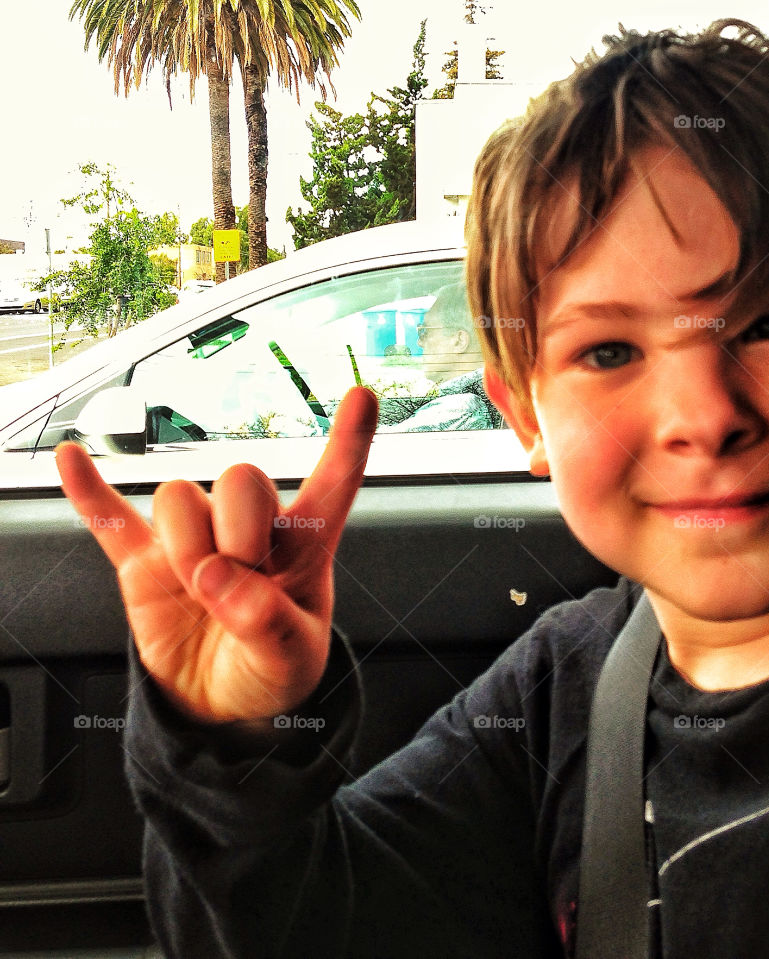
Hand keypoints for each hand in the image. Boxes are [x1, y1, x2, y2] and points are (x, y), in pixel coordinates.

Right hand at [55, 386, 377, 724]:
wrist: (221, 704)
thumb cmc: (272, 667)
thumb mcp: (291, 660)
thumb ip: (267, 622)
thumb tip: (219, 579)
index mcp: (302, 543)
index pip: (333, 483)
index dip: (350, 441)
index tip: (364, 395)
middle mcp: (249, 527)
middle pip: (242, 478)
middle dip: (240, 528)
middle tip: (242, 576)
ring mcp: (193, 539)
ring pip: (180, 496)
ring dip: (186, 543)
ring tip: (196, 589)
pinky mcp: (143, 561)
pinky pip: (111, 516)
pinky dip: (90, 491)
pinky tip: (72, 458)